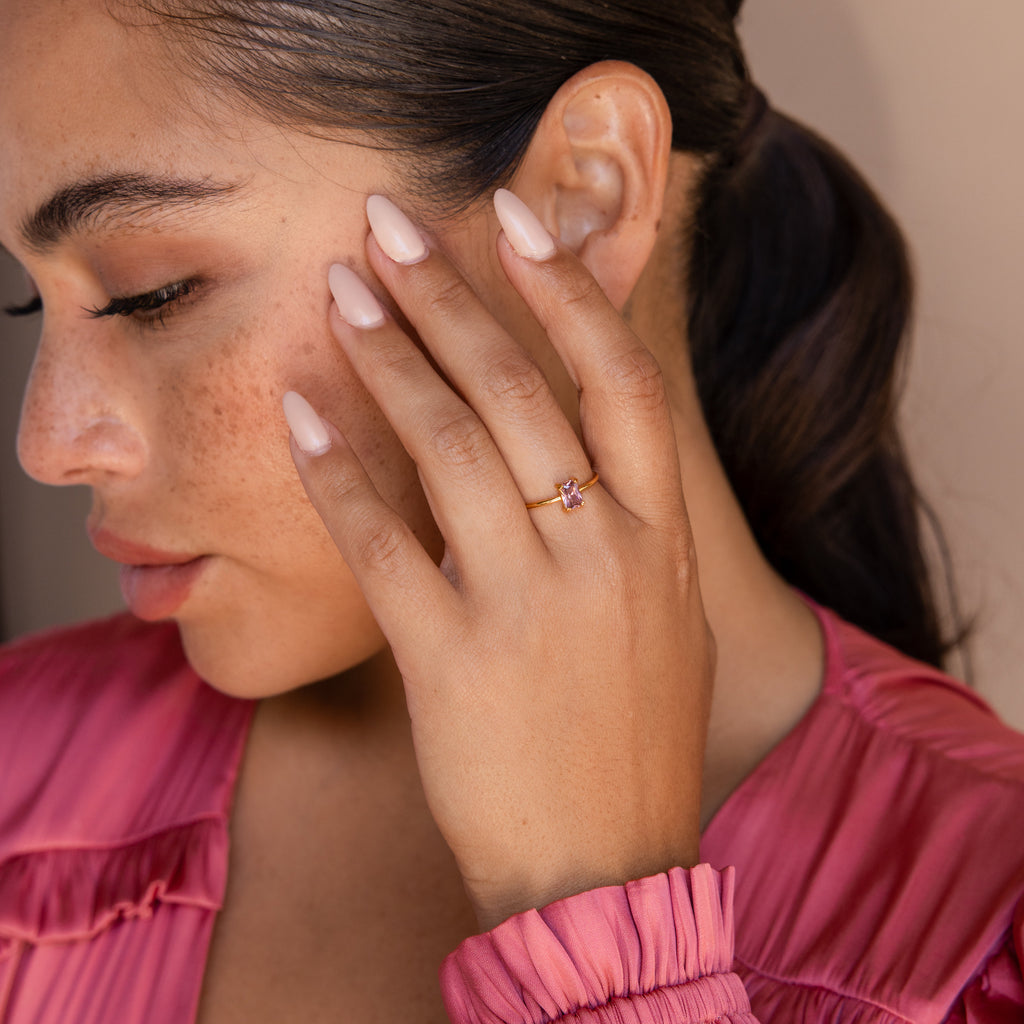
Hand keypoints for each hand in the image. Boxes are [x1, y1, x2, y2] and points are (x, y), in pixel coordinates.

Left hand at [283, 190, 714, 928]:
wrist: (605, 866)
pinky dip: (338, 474)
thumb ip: (626, 523)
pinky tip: (301, 415)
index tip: (514, 216)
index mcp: (661, 538)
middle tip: (389, 226)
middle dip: (450, 296)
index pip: (620, 381)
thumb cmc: (634, 737)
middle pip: (519, 393)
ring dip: (389, 358)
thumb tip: (563, 438)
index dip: (569, 290)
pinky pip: (382, 544)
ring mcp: (526, 605)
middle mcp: (601, 554)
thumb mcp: (663, 614)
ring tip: (343, 292)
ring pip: (448, 448)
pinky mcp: (450, 660)